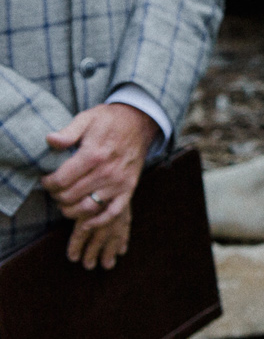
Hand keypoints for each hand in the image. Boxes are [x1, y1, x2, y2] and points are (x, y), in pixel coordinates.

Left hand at [43, 103, 155, 267]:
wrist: (140, 121)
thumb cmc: (110, 120)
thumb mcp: (88, 118)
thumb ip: (68, 131)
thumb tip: (50, 140)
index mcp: (94, 154)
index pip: (60, 180)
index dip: (47, 183)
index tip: (46, 179)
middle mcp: (107, 171)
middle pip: (70, 196)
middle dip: (56, 196)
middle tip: (55, 189)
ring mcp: (119, 182)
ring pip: (87, 208)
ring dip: (70, 210)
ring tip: (65, 202)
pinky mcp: (129, 188)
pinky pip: (112, 212)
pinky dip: (97, 222)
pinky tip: (85, 222)